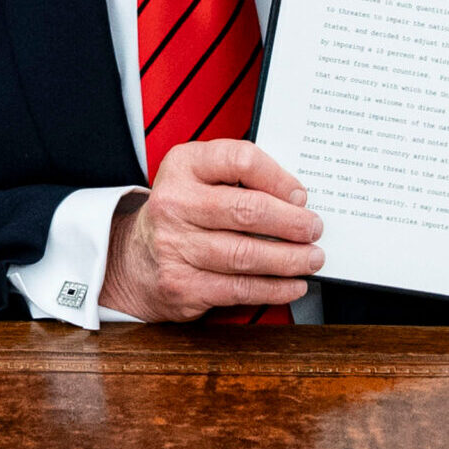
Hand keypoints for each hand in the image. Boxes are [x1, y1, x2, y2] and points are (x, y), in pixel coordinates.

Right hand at [99, 140, 323, 321]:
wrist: (135, 259)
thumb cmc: (183, 214)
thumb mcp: (200, 179)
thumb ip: (240, 178)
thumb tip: (297, 200)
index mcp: (183, 166)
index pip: (240, 160)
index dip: (278, 178)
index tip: (300, 196)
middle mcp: (174, 203)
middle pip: (246, 211)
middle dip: (292, 223)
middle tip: (313, 229)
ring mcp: (174, 246)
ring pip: (246, 255)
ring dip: (289, 259)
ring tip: (311, 258)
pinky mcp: (181, 284)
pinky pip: (238, 288)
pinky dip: (273, 288)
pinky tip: (292, 284)